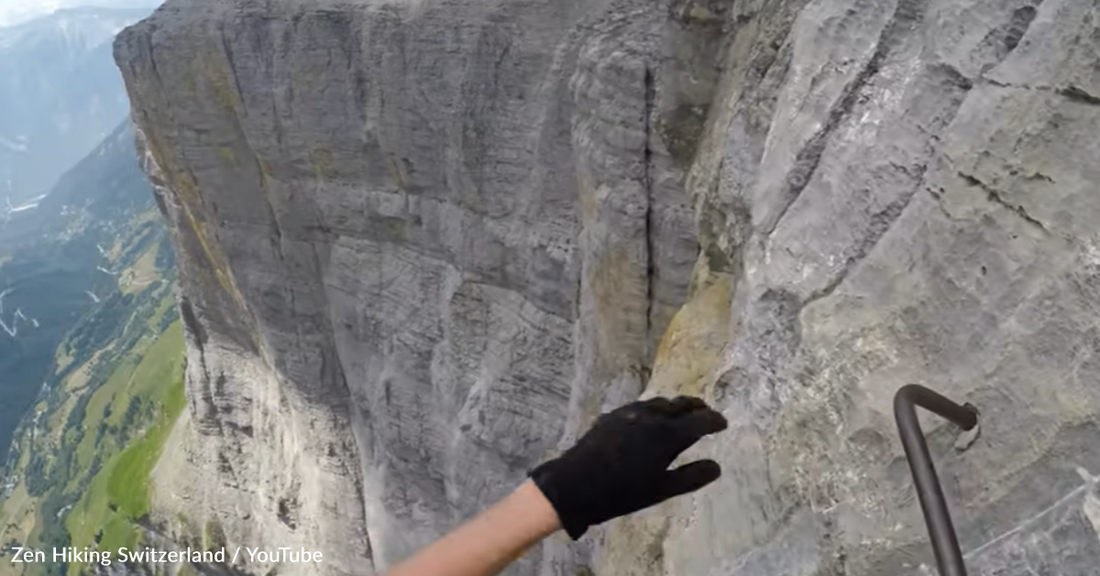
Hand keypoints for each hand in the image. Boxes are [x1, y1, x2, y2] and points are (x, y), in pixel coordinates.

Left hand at [528, 395, 728, 538]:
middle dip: (697, 407)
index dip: (714, 421)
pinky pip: (641, 406)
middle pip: (681, 405)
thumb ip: (691, 476)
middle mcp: (651, 416)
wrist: (575, 484)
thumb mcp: (661, 490)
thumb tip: (717, 467)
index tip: (723, 423)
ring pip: (660, 403)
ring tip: (682, 413)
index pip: (700, 421)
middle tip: (707, 412)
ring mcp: (630, 413)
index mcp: (667, 434)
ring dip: (675, 406)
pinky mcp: (613, 416)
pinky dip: (655, 409)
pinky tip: (652, 418)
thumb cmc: (622, 492)